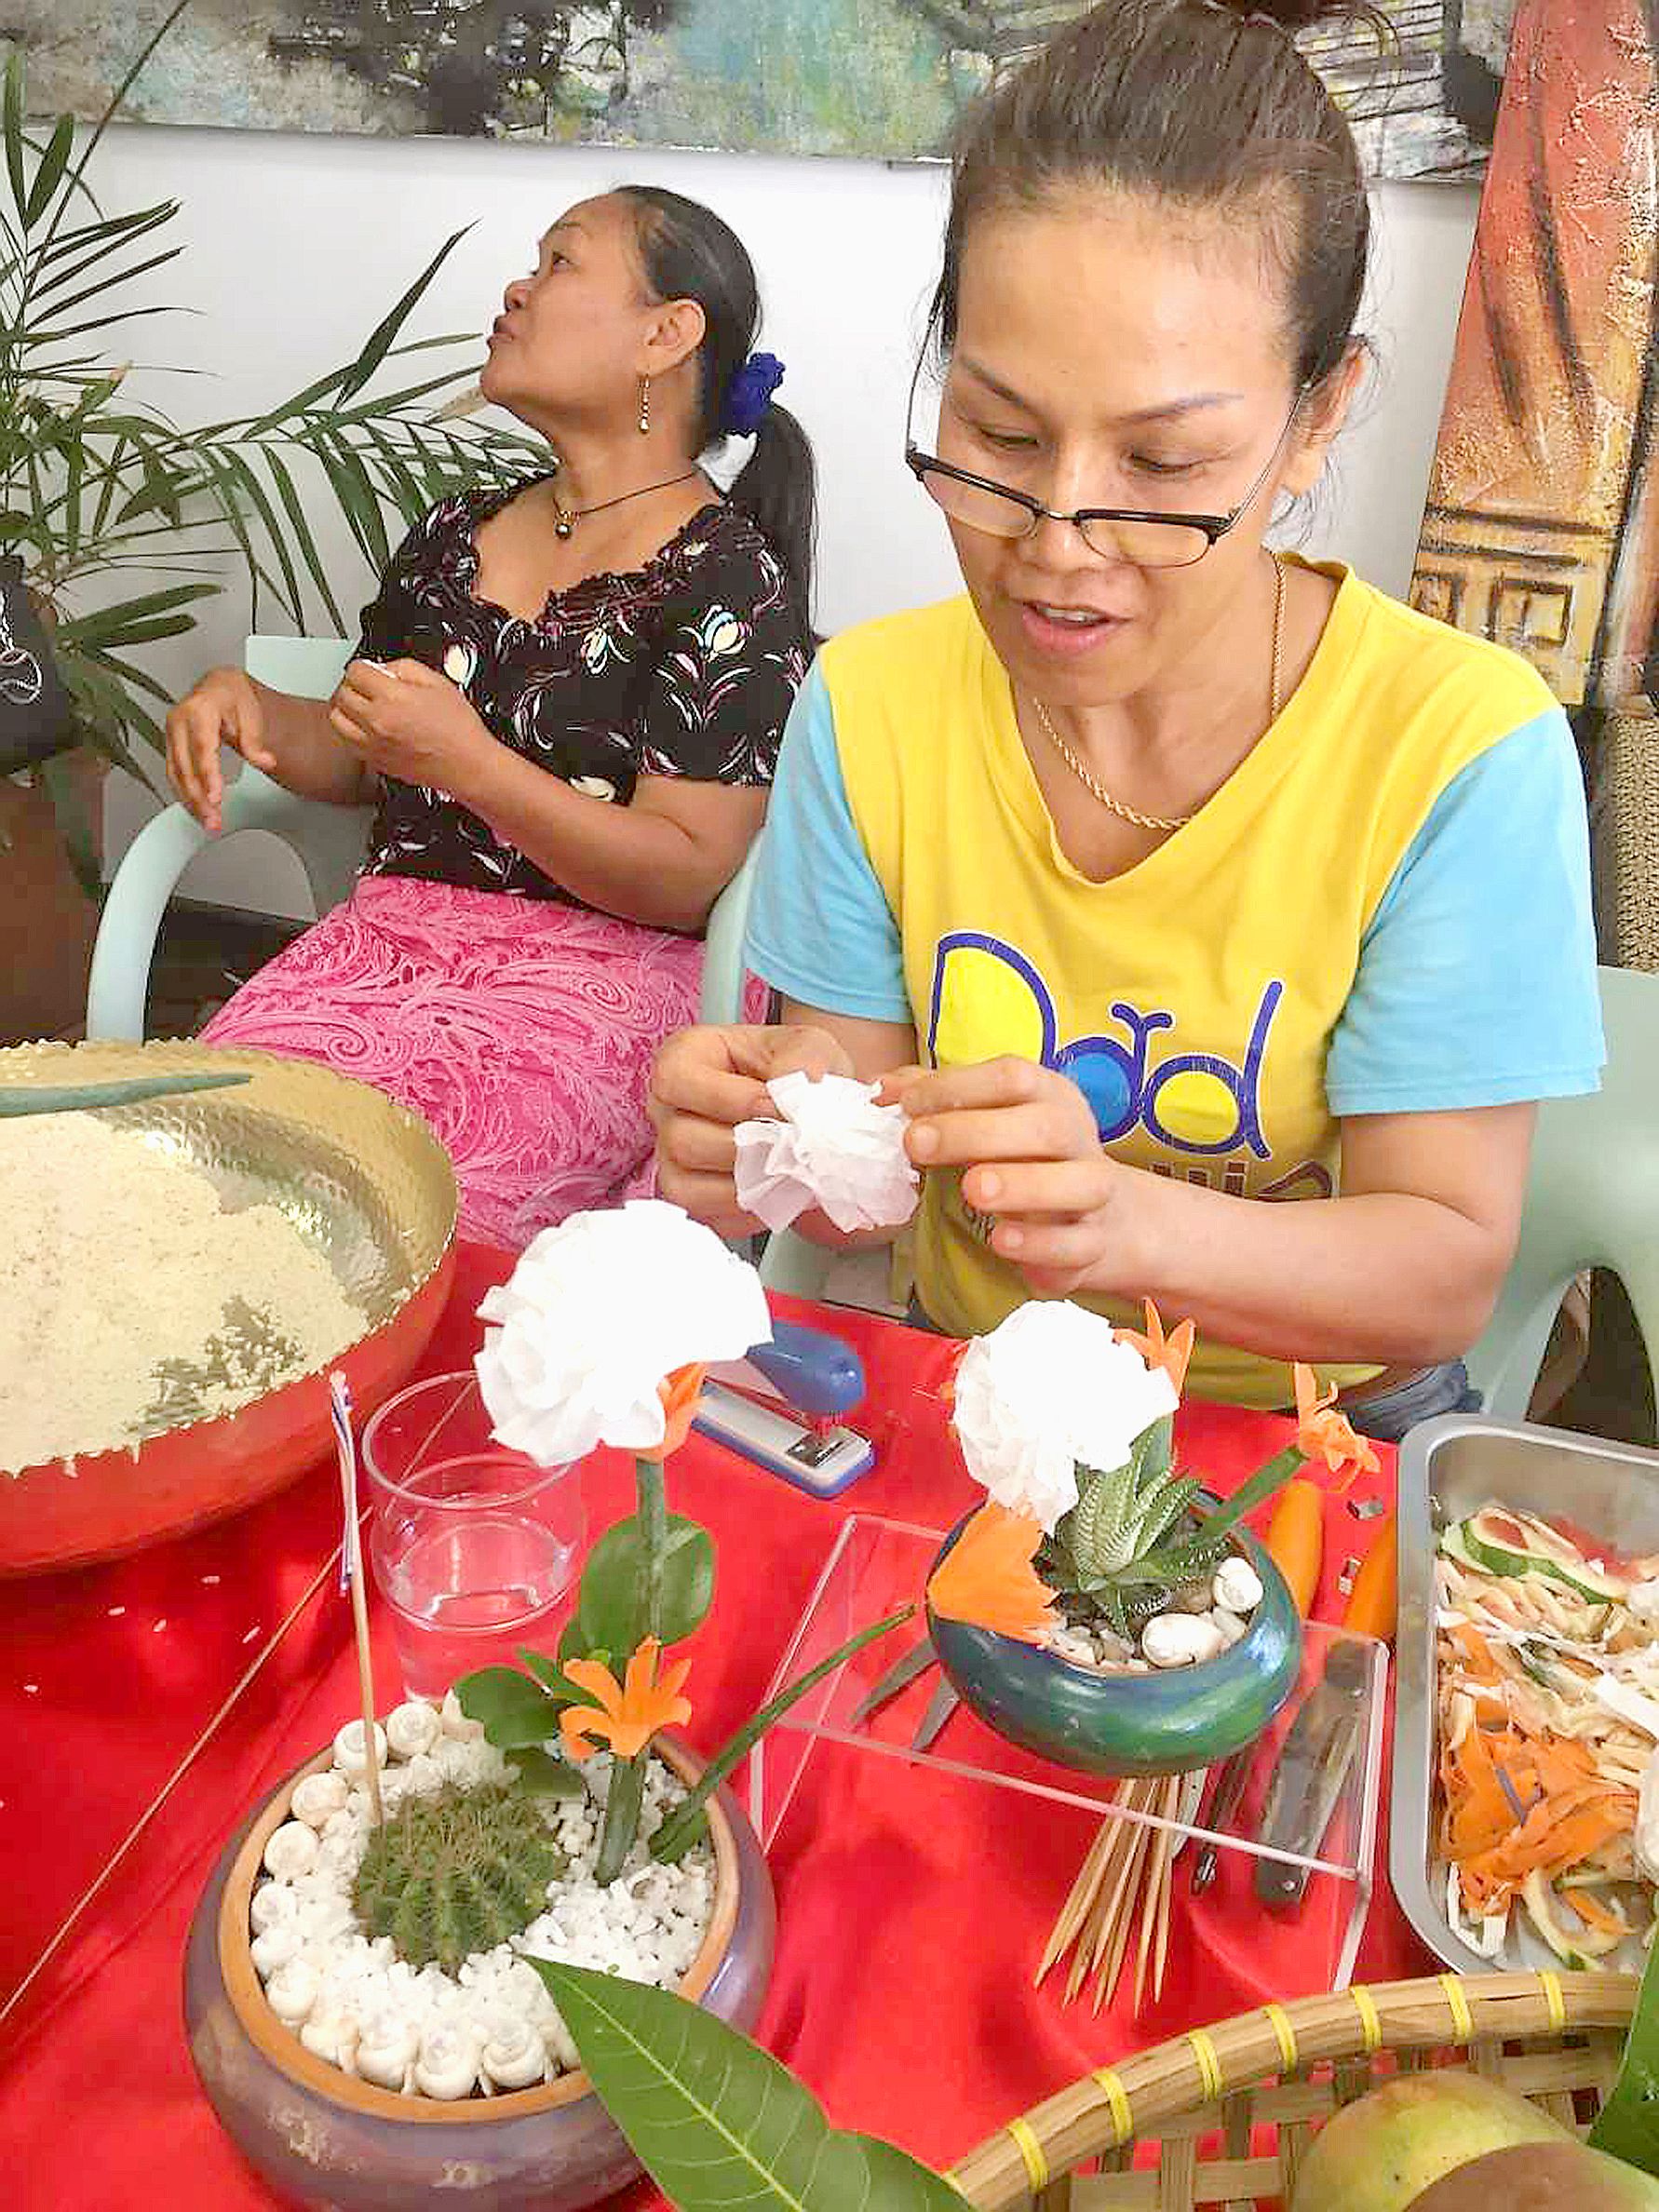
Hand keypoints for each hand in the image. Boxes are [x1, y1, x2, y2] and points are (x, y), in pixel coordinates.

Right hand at [164, 667, 277, 835]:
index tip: (215, 797)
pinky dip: (185, 795)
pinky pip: (174, 774)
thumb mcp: (250, 713)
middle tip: (213, 820)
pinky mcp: (170, 746)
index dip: (207, 775)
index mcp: (199, 709)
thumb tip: (266, 761)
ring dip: (190, 801)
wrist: (218, 687)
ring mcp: (171, 734)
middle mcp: (179, 721)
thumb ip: (255, 741)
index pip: (202, 747)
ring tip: (208, 822)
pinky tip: (196, 810)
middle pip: (185, 766)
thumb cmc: (233, 697)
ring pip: (176, 774)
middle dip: (198, 797)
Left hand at [328, 658, 493, 793]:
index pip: (355, 671)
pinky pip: (347, 741)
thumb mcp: (438, 682)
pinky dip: (351, 731)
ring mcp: (373, 744)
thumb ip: (404, 667)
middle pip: (342, 693)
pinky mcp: (374, 761)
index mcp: (392, 697)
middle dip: (354, 685)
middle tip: (367, 686)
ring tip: (361, 706)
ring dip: (346, 708)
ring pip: (337, 719)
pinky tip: (367, 727)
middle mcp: (377, 721)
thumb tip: (383, 668)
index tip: (371, 670)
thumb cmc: (459, 730)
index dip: (364, 666)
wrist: (467, 766)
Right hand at [649, 1023, 855, 1234]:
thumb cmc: (797, 1071)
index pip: (676, 1081)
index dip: (729, 1099)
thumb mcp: (809, 1047)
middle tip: (790, 1145)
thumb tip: (793, 1100)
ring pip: (689, 1185)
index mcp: (684, 1060)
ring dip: (748, 1182)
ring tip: (790, 1169)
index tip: (775, 1108)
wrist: (812, 1109)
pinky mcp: (692, 1196)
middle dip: (746, 1148)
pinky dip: (748, 1209)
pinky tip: (778, 1190)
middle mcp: (667, 1110)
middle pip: (683, 1140)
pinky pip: (707, 1216)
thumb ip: (802, 1062)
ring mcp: (672, 1157)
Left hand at [885, 1057, 1133, 1295]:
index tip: (909, 1106)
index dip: (958, 1086)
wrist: (1101, 1219)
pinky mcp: (1093, 1243)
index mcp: (1049, 1096)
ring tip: (972, 1190)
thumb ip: (938, 1100)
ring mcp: (1093, 1191)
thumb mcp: (988, 1120)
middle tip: (917, 1144)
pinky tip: (1000, 1239)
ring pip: (1077, 1182)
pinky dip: (1038, 1242)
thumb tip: (881, 1090)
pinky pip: (1075, 1243)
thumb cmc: (1028, 1159)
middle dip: (976, 1132)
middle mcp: (1077, 1137)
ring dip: (1022, 1185)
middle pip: (1044, 1126)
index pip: (1013, 1076)